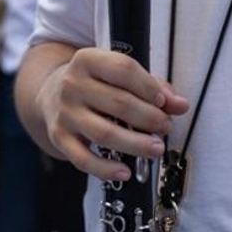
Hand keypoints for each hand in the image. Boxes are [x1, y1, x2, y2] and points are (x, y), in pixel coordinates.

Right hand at [36, 47, 190, 182]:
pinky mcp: (59, 138)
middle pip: (118, 103)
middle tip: (166, 127)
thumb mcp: (119, 74)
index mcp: (88, 60)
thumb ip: (152, 87)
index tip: (164, 102)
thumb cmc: (96, 83)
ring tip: (156, 148)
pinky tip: (125, 171)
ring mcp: (65, 113)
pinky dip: (105, 169)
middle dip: (149, 118)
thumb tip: (180, 105)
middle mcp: (72, 85)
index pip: (124, 70)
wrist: (50, 94)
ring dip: (135, 144)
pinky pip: (82, 159)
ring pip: (104, 133)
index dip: (149, 87)